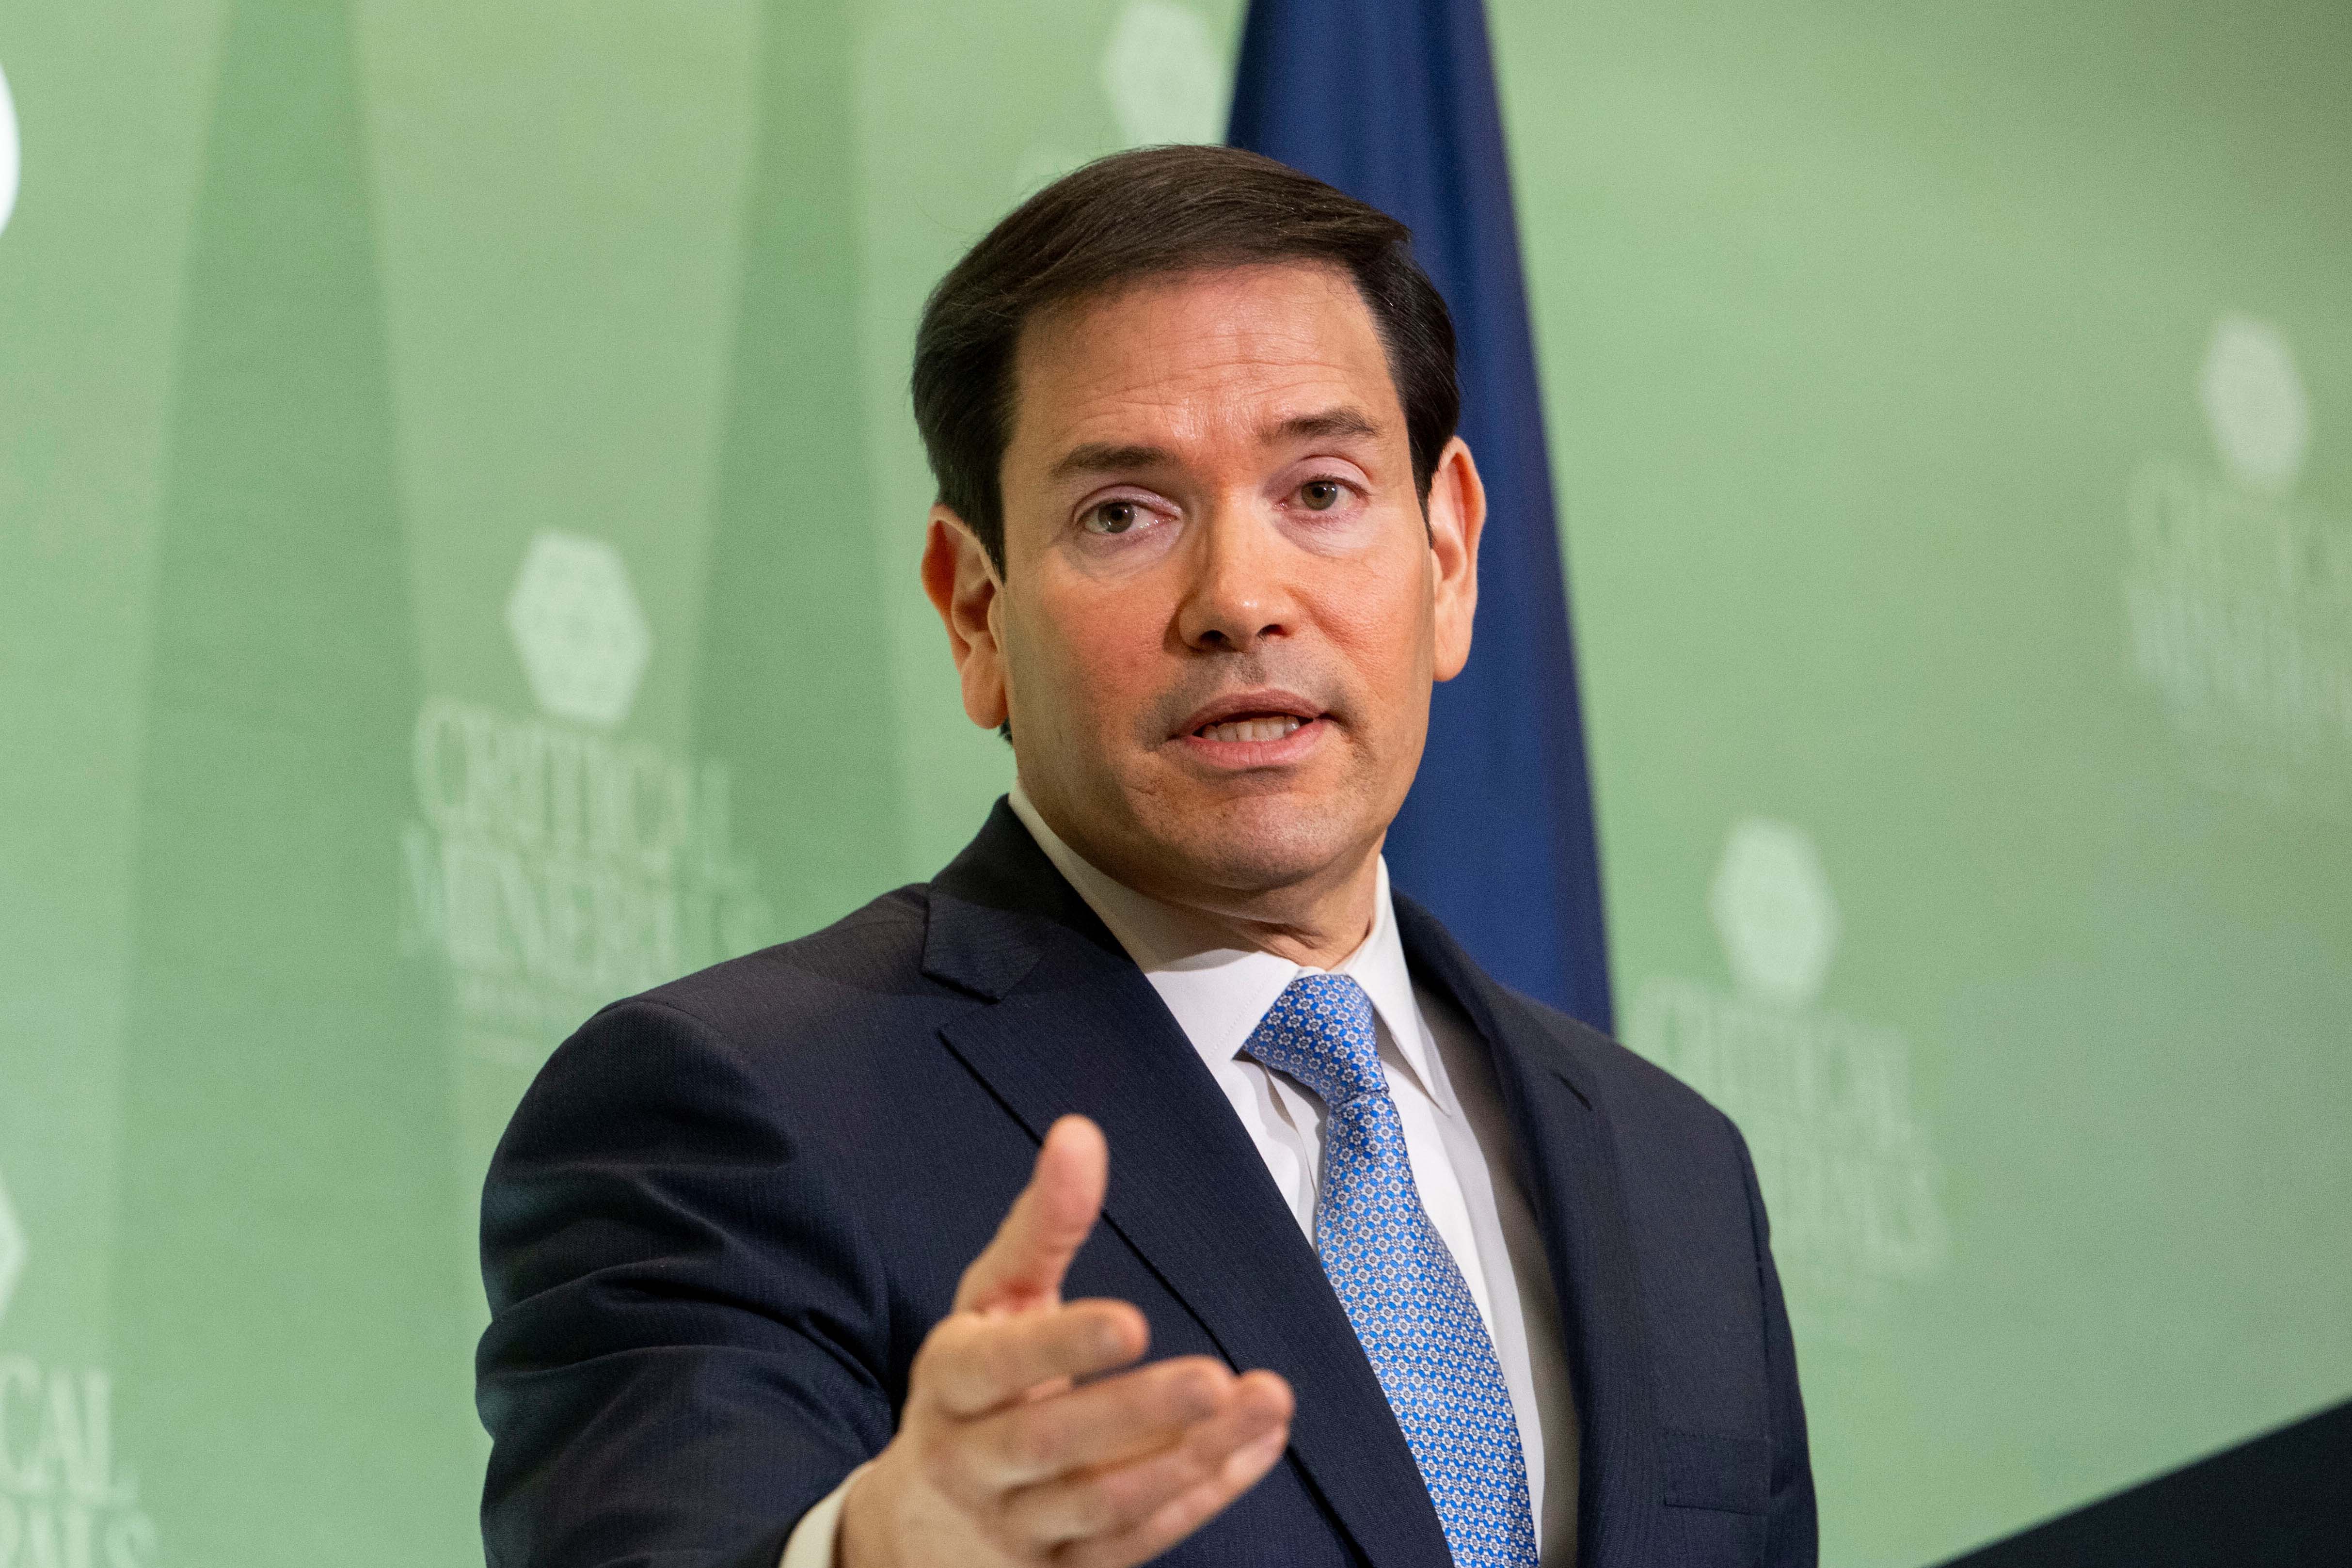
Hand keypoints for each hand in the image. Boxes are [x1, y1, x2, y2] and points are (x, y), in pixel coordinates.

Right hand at [837, 1116, 1293, 1567]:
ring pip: (1104, 1504)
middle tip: (1211, 1377)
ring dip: (1189, 1458)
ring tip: (1264, 1401)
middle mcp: (976, 1461)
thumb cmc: (974, 1387)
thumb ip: (1040, 1226)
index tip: (1133, 1321)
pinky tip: (1258, 1446)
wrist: (915, 1528)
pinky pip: (1137, 1542)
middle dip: (1135, 1414)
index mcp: (952, 1382)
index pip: (997, 1367)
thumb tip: (1079, 1132)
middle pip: (1052, 1446)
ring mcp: (1020, 1529)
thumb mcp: (992, 1304)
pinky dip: (1203, 1496)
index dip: (1061, 1348)